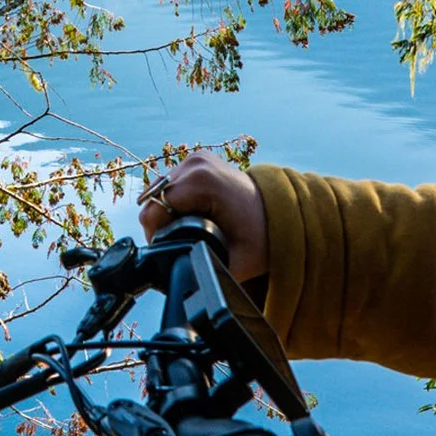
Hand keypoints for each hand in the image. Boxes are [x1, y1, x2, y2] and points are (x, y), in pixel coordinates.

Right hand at [137, 151, 267, 283]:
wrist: (282, 212)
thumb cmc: (262, 237)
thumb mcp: (237, 261)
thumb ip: (206, 267)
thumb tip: (181, 277)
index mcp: (201, 182)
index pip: (153, 209)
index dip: (155, 234)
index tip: (169, 249)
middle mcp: (195, 164)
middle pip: (153, 199)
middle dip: (161, 223)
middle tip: (181, 242)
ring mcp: (196, 158)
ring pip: (159, 191)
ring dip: (167, 211)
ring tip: (188, 228)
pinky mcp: (197, 159)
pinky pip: (171, 183)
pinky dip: (175, 201)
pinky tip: (191, 214)